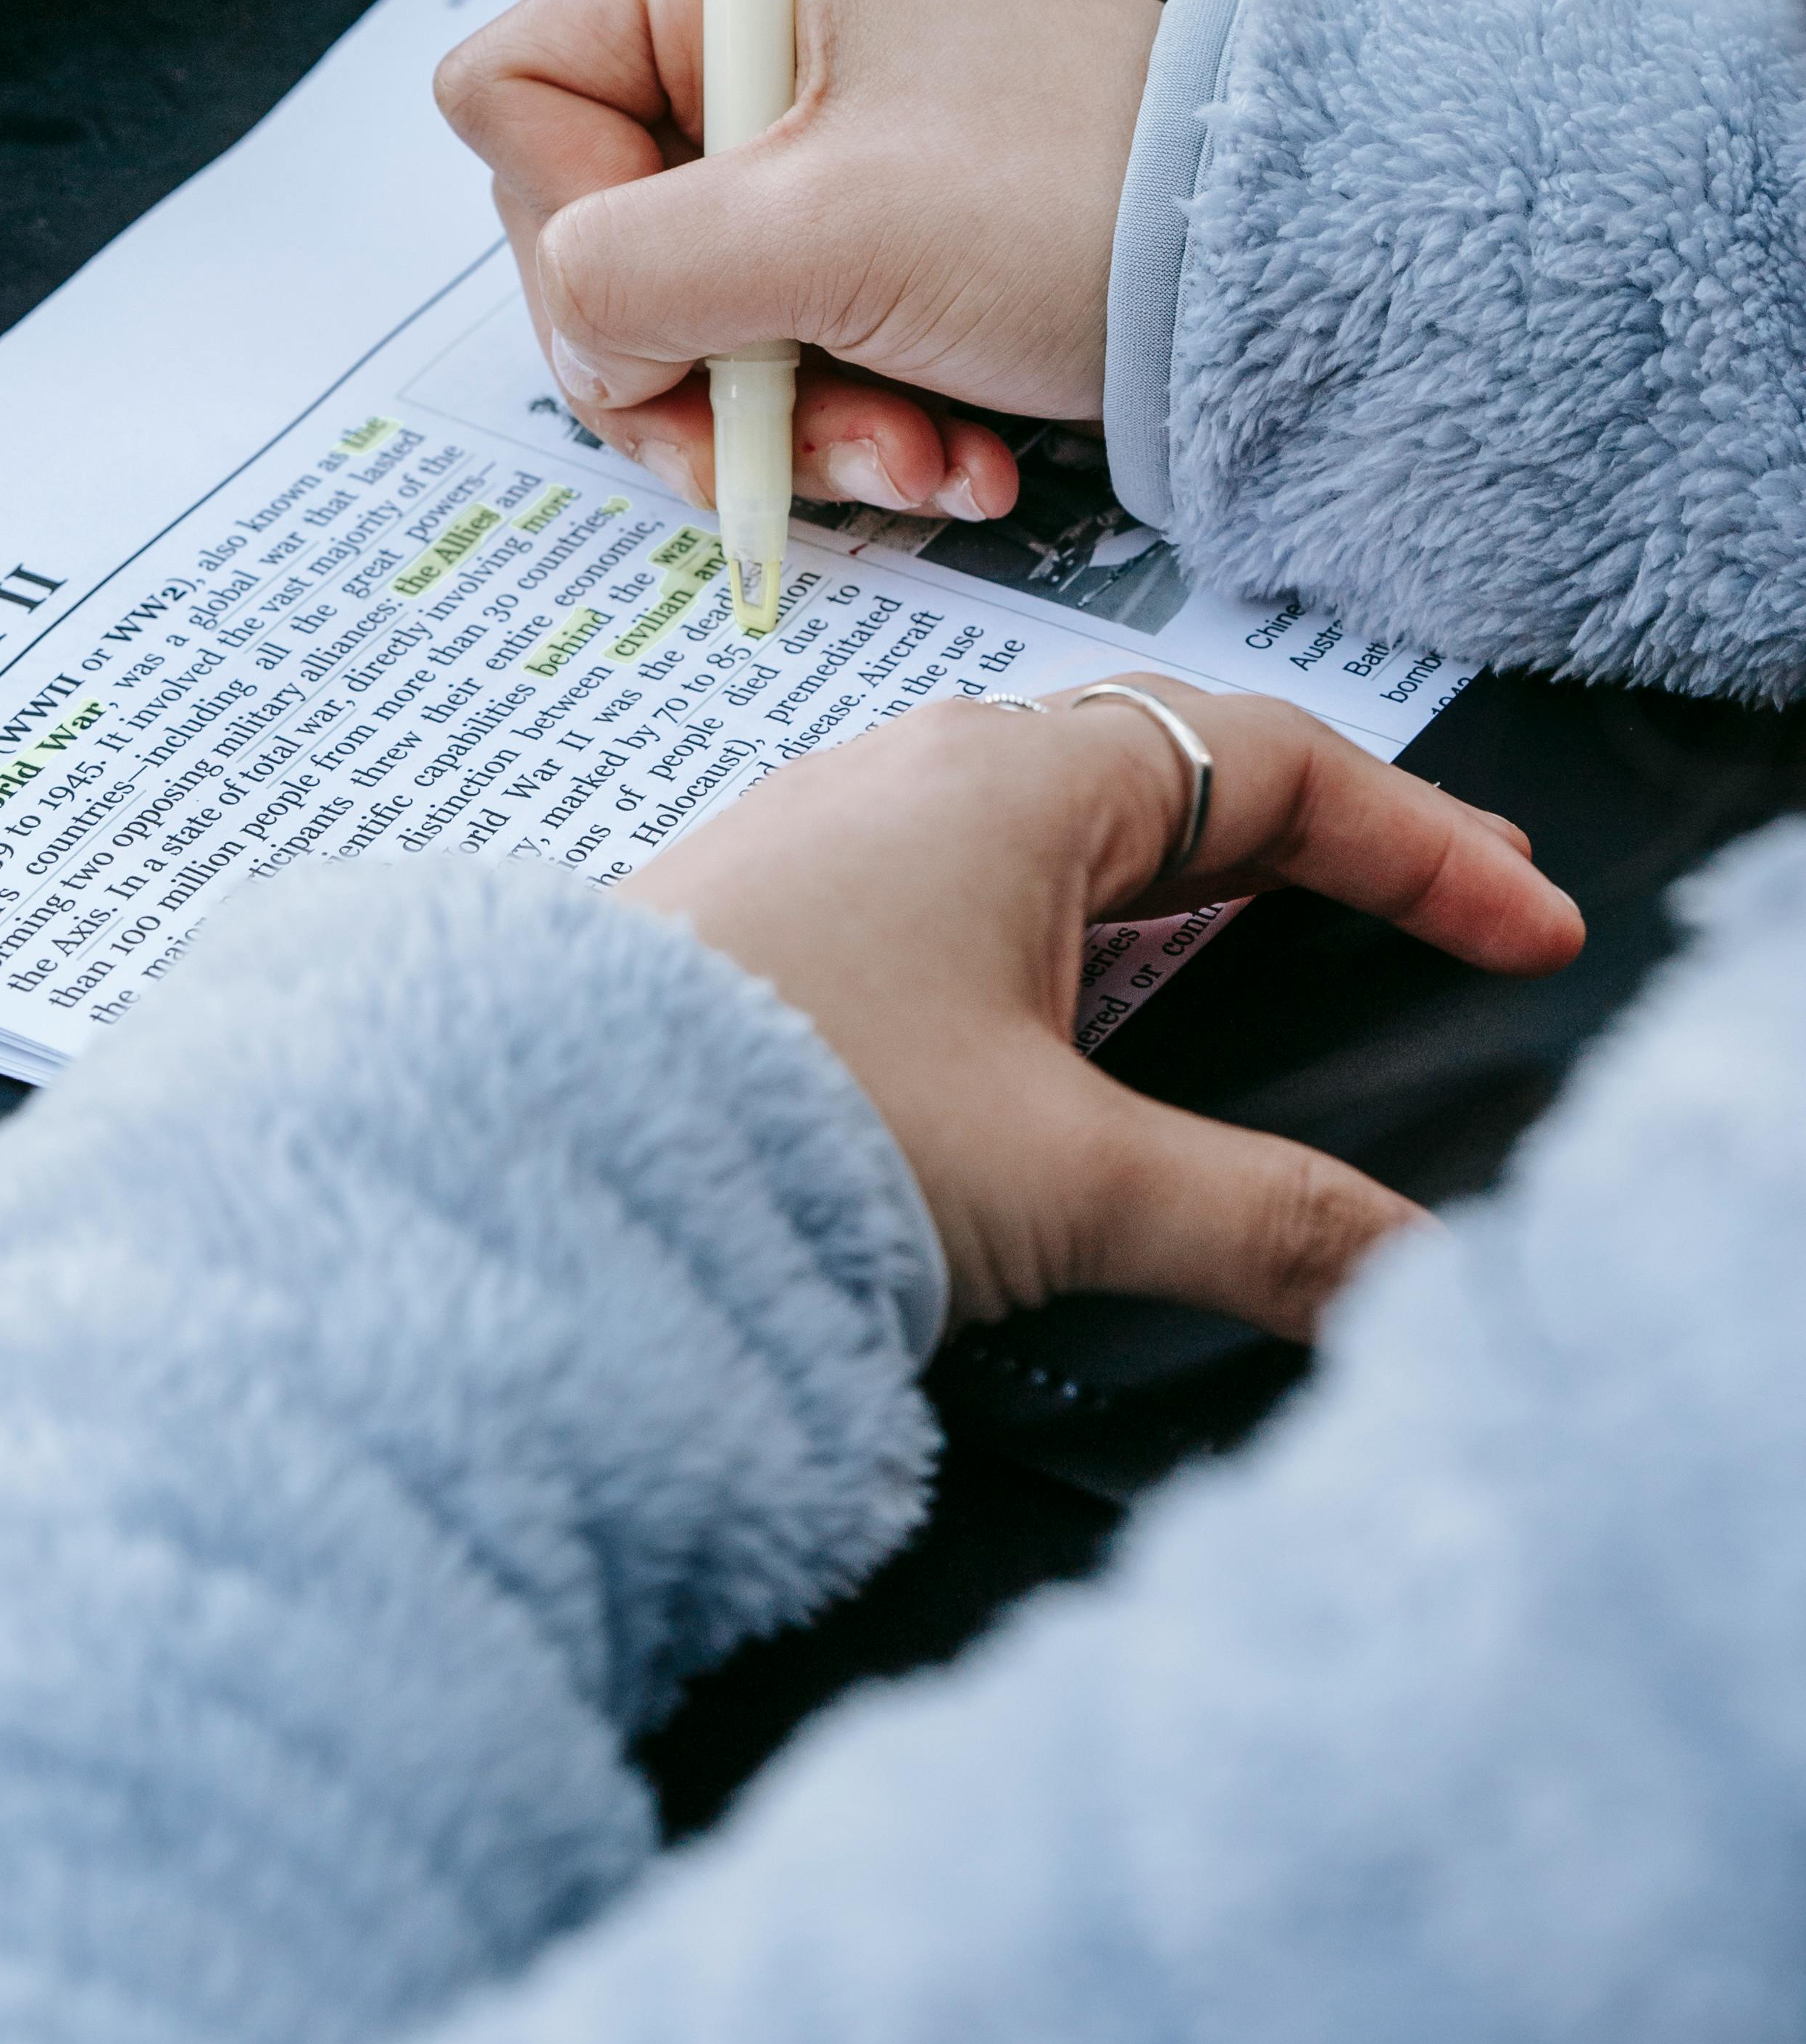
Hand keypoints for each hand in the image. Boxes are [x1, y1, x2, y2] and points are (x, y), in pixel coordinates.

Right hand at [435, 0, 1159, 520]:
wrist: (1284, 267)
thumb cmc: (1083, 193)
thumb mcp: (825, 231)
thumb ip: (632, 272)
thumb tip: (576, 329)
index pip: (517, 92)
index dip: (560, 219)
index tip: (666, 301)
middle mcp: (757, 35)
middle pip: (590, 229)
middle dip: (692, 365)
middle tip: (785, 431)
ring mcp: (814, 143)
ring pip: (686, 318)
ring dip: (787, 423)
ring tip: (913, 459)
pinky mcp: (870, 238)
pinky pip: (781, 352)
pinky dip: (852, 425)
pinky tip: (951, 456)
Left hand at [630, 684, 1584, 1336]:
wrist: (519, 1156)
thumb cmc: (768, 1113)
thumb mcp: (1059, 1177)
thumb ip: (1258, 1224)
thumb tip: (1408, 1275)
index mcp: (1008, 782)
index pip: (1276, 768)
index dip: (1425, 846)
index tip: (1525, 920)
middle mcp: (921, 780)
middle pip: (1181, 777)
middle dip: (1329, 844)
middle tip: (1450, 906)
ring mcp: (843, 845)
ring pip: (1071, 832)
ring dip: (1203, 882)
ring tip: (1303, 942)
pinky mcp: (787, 925)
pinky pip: (984, 892)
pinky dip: (1091, 931)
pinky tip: (1100, 1014)